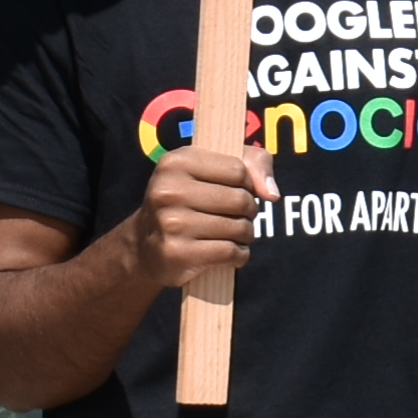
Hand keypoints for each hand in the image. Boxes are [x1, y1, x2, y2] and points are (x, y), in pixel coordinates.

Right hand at [139, 138, 271, 292]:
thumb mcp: (213, 168)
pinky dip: (239, 255)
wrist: (146, 244)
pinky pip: (230, 252)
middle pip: (241, 200)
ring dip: (246, 234)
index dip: (248, 183)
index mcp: (176, 162)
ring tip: (234, 234)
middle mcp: (168, 190)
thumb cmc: (188, 199)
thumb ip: (253, 163)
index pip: (238, 169)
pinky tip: (230, 253)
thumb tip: (271, 194)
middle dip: (249, 211)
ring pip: (238, 228)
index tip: (238, 190)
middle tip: (239, 216)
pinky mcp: (176, 253)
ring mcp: (170, 223)